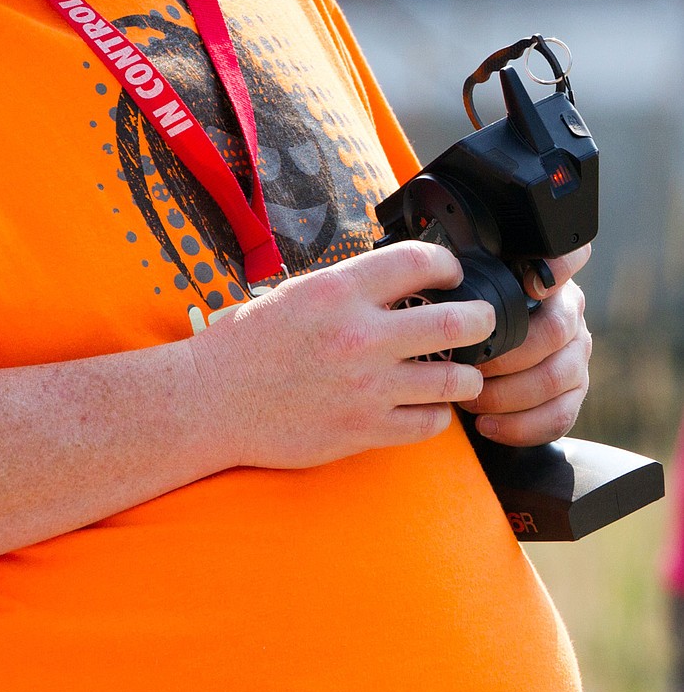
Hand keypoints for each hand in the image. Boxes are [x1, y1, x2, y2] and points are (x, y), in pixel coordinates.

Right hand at [189, 241, 495, 470]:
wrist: (211, 401)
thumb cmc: (244, 345)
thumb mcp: (295, 294)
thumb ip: (348, 289)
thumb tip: (395, 282)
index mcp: (338, 291)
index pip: (418, 261)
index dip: (447, 264)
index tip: (451, 273)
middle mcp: (359, 336)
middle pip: (457, 322)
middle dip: (480, 319)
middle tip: (480, 320)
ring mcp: (366, 387)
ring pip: (454, 380)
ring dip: (465, 374)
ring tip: (461, 371)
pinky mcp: (363, 430)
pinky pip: (428, 424)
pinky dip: (436, 415)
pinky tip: (428, 406)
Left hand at [459, 245, 591, 445]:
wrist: (478, 357)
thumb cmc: (462, 318)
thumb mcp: (464, 289)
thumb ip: (466, 278)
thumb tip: (439, 271)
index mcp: (544, 279)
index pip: (571, 258)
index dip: (559, 267)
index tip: (531, 285)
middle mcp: (569, 313)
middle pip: (556, 331)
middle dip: (507, 356)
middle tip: (469, 367)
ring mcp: (576, 354)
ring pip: (556, 378)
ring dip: (508, 395)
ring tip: (470, 400)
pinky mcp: (574, 393)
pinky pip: (559, 416)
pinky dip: (520, 426)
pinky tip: (489, 424)